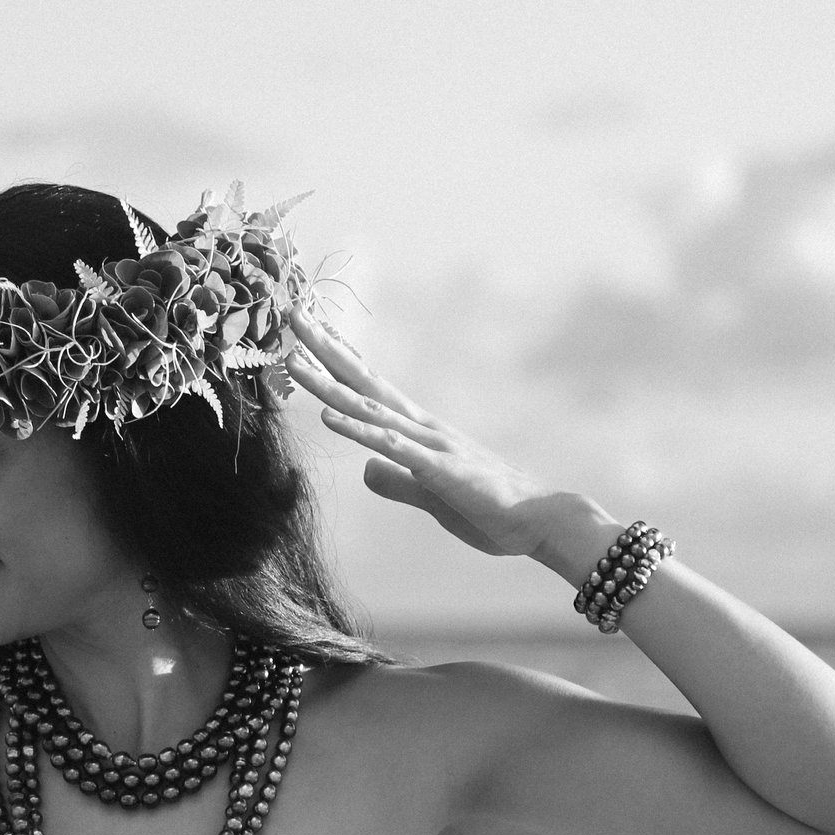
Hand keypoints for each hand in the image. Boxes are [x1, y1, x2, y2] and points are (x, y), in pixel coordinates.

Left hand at [284, 306, 599, 560]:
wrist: (541, 520)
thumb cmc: (491, 509)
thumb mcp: (430, 496)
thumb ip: (397, 481)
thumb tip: (366, 470)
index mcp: (418, 432)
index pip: (369, 388)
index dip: (336, 361)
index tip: (306, 334)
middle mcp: (421, 427)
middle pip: (363, 381)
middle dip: (325, 349)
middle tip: (293, 314)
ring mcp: (430, 445)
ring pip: (369, 407)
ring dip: (329, 384)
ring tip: (294, 359)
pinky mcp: (439, 470)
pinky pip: (391, 446)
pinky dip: (358, 430)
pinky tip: (328, 417)